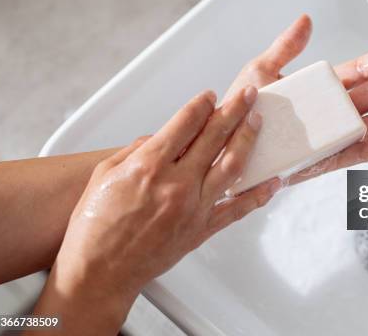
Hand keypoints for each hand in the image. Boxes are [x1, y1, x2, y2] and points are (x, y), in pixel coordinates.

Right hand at [30, 87, 280, 334]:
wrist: (100, 272)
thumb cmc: (95, 227)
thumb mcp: (105, 175)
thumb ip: (136, 151)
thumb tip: (160, 138)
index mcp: (149, 167)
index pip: (185, 123)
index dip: (201, 105)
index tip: (210, 96)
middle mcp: (176, 184)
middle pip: (214, 137)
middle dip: (233, 110)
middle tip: (246, 95)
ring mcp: (193, 208)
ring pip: (232, 166)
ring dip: (248, 139)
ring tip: (257, 121)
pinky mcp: (202, 229)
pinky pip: (237, 209)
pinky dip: (258, 194)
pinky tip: (272, 181)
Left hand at [226, 14, 367, 184]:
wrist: (223, 146)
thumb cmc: (240, 111)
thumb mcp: (260, 72)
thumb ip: (285, 48)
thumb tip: (306, 20)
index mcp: (322, 89)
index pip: (360, 72)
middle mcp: (333, 112)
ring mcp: (333, 136)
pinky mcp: (326, 160)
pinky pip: (359, 153)